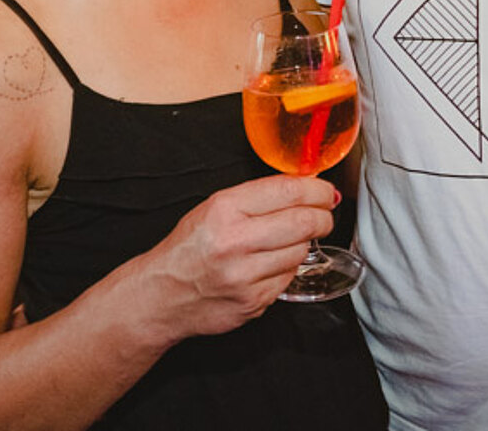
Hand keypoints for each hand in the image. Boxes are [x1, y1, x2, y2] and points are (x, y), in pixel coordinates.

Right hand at [144, 175, 335, 340]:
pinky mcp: (253, 302)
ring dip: (302, 244)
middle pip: (304, 222)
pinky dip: (286, 269)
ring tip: (286, 241)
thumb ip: (258, 197)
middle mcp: (235, 241)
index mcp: (225, 209)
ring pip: (301, 252)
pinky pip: (288, 278)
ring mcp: (245, 275)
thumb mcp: (214, 208)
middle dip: (323, 216)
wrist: (162, 294)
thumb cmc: (189, 248)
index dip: (317, 189)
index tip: (325, 191)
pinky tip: (268, 265)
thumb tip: (305, 186)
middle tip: (324, 214)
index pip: (288, 191)